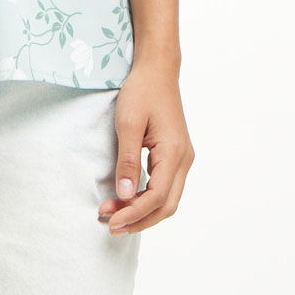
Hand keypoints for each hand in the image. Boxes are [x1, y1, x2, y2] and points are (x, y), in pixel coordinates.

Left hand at [99, 63, 193, 235]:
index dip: (134, 213)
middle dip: (139, 219)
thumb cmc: (142, 91)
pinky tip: (128, 198)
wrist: (157, 69)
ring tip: (115, 215)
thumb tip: (124, 195)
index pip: (157, 197)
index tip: (111, 220)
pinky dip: (148, 198)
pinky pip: (165, 186)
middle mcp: (184, 159)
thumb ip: (128, 160)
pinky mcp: (175, 154)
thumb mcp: (128, 123)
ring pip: (167, 199)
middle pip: (166, 205)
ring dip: (142, 210)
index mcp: (175, 153)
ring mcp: (182, 158)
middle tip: (110, 225)